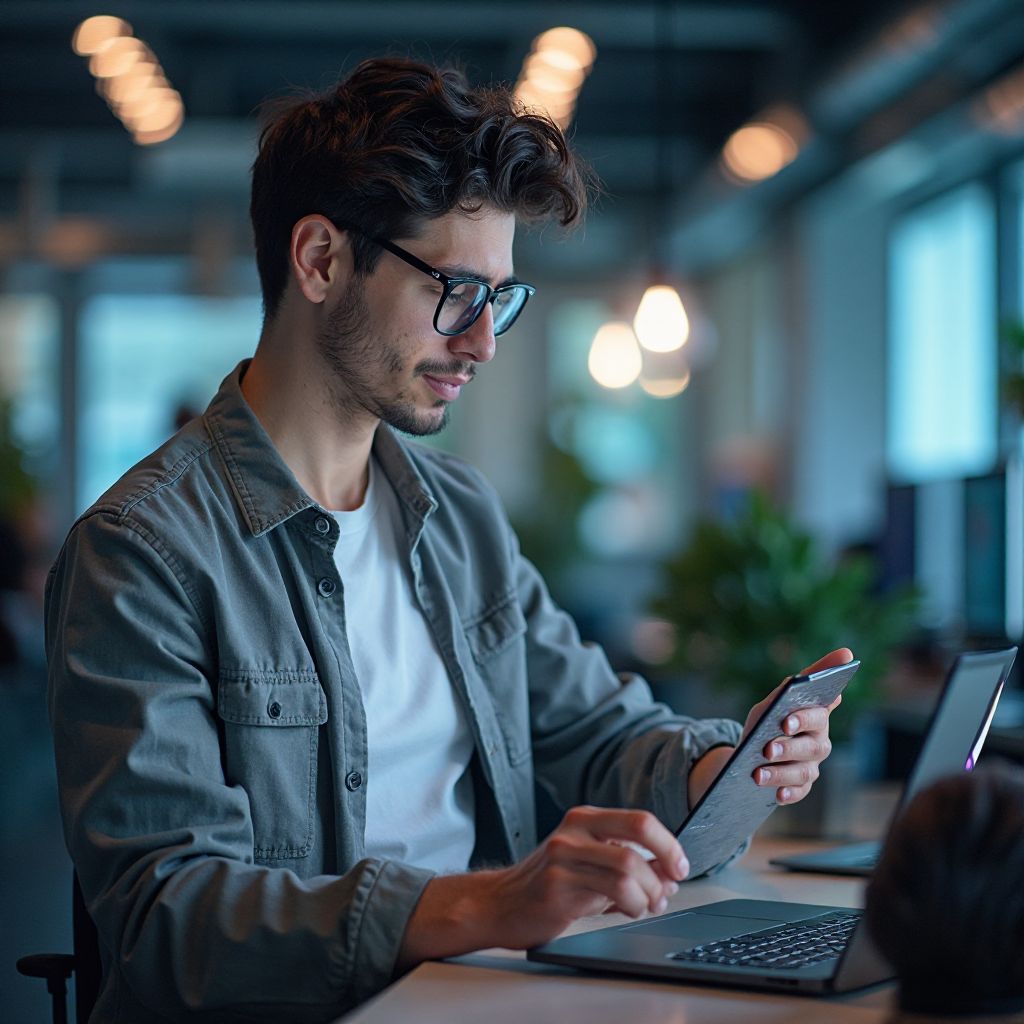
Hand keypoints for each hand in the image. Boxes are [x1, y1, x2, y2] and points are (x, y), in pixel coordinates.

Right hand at [397, 806, 687, 967]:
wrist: (499, 906)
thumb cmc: (549, 887)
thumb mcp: (593, 870)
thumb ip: (630, 869)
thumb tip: (670, 876)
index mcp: (585, 819)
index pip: (639, 819)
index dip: (669, 844)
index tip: (680, 866)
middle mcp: (574, 829)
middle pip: (638, 829)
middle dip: (665, 860)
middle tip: (670, 886)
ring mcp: (563, 854)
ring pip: (629, 866)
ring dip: (649, 893)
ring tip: (645, 906)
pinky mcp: (557, 883)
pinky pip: (610, 891)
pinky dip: (632, 904)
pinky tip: (629, 911)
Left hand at [741, 647, 852, 804]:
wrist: (751, 753)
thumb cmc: (765, 723)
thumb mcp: (769, 706)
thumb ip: (785, 691)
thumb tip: (802, 676)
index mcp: (815, 717)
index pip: (820, 713)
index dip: (805, 717)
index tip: (786, 722)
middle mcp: (819, 741)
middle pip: (813, 746)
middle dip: (789, 748)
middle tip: (767, 750)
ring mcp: (812, 765)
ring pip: (803, 772)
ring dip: (780, 773)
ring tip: (758, 774)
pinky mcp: (802, 786)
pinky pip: (799, 792)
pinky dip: (788, 794)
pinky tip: (776, 795)